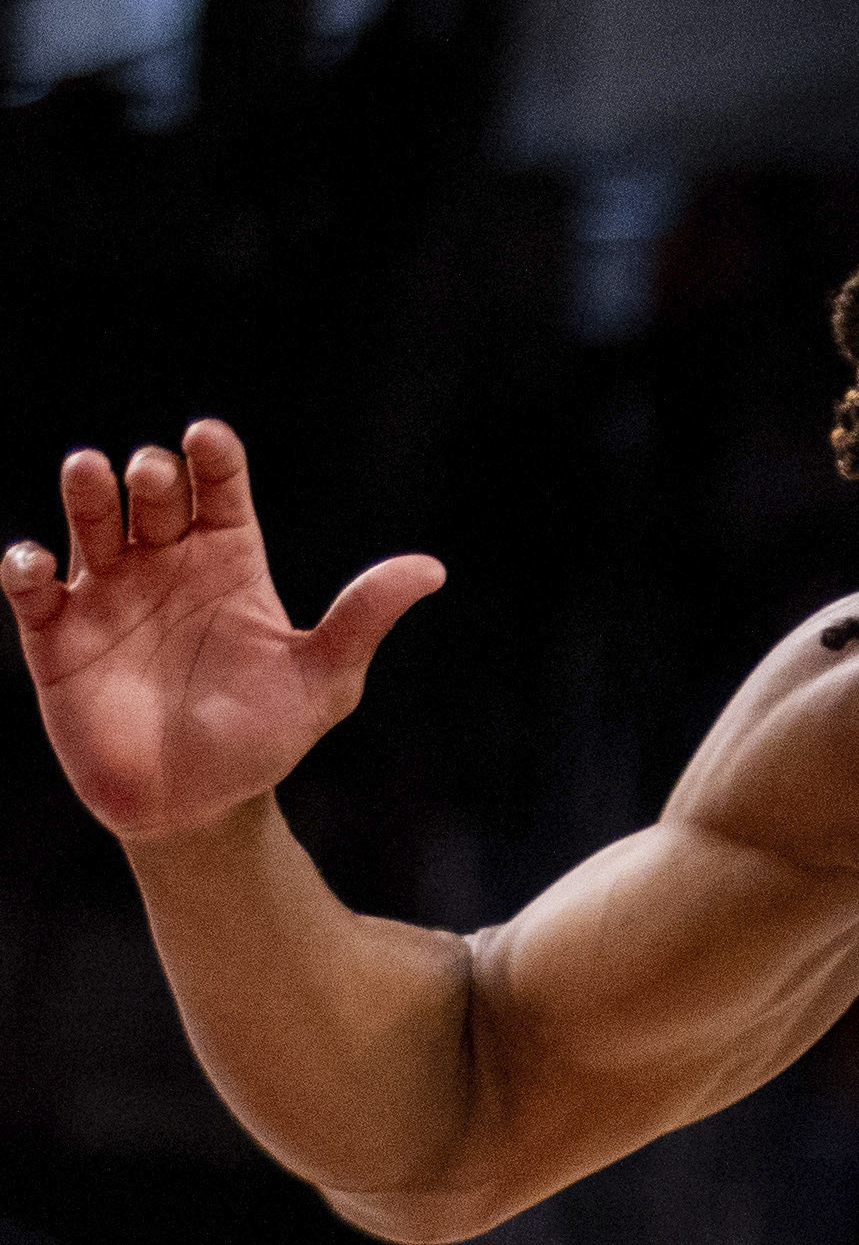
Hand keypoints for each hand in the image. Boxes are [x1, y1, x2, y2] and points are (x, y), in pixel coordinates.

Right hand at [4, 421, 441, 841]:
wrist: (198, 805)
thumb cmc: (264, 737)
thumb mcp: (324, 681)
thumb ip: (363, 620)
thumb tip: (432, 569)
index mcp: (228, 562)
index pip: (219, 491)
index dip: (213, 459)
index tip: (209, 440)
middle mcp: (164, 564)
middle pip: (152, 495)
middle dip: (151, 475)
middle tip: (155, 476)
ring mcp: (107, 593)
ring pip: (91, 521)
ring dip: (87, 493)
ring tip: (91, 472)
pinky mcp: (55, 634)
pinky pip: (30, 588)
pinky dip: (25, 566)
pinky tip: (39, 564)